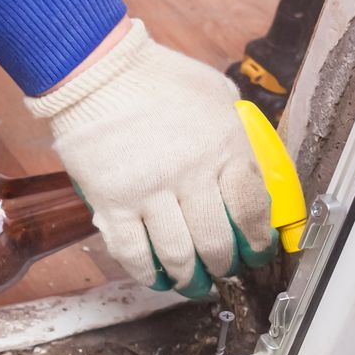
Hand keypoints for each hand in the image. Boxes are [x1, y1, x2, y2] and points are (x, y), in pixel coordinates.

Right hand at [27, 19, 276, 297]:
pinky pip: (133, 252)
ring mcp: (150, 192)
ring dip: (189, 278)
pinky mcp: (113, 202)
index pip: (251, 209)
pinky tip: (156, 278)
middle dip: (223, 264)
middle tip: (223, 269)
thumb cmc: (156, 77)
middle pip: (216, 241)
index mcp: (224, 146)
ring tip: (193, 283)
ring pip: (178, 255)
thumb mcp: (215, 94)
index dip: (257, 241)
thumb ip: (233, 131)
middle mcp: (191, 174)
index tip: (256, 252)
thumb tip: (245, 163)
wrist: (97, 70)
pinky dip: (147, 273)